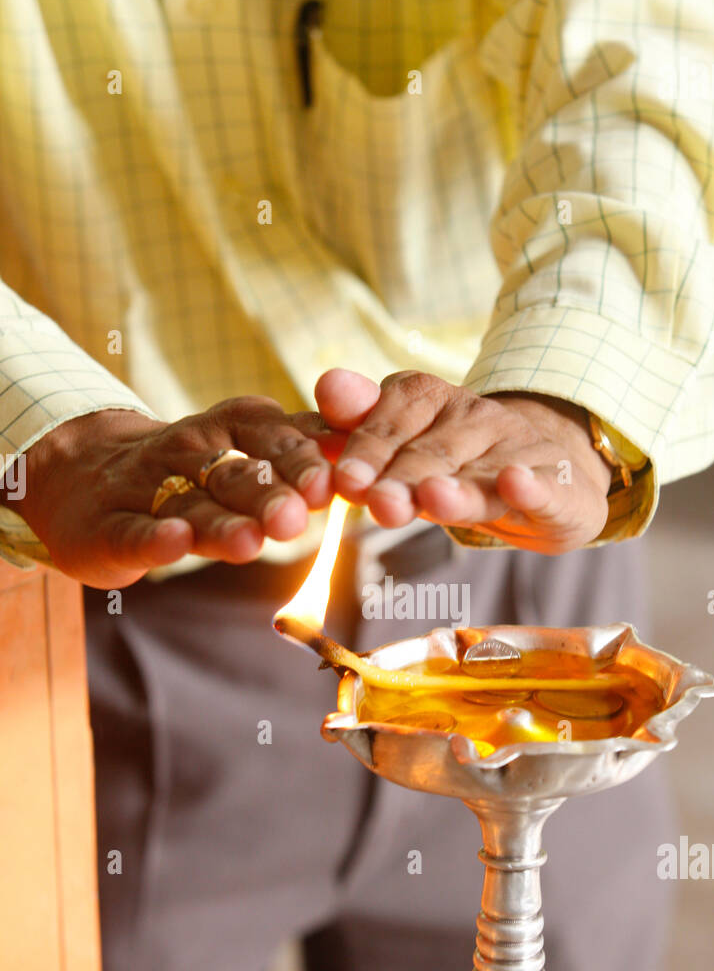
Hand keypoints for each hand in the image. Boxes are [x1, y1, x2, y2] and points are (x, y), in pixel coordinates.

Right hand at [5, 396, 338, 586]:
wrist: (86, 479)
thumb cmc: (192, 472)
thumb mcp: (247, 448)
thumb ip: (305, 447)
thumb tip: (370, 445)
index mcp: (232, 427)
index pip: (273, 438)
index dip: (303, 460)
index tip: (334, 484)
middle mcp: (190, 449)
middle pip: (235, 471)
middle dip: (269, 493)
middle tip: (298, 518)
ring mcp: (146, 487)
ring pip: (190, 503)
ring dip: (222, 521)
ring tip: (252, 541)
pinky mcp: (110, 528)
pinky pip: (136, 531)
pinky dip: (156, 539)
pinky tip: (175, 543)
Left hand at [316, 369, 611, 553]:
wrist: (550, 475)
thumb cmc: (461, 465)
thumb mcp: (410, 445)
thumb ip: (366, 422)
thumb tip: (326, 385)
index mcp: (432, 403)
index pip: (392, 419)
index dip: (366, 449)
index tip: (344, 480)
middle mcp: (475, 420)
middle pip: (431, 453)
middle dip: (401, 478)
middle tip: (377, 503)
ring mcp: (518, 454)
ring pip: (481, 475)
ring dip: (455, 488)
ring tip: (431, 497)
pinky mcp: (558, 489)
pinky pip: (543, 486)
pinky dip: (530, 487)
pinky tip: (516, 483)